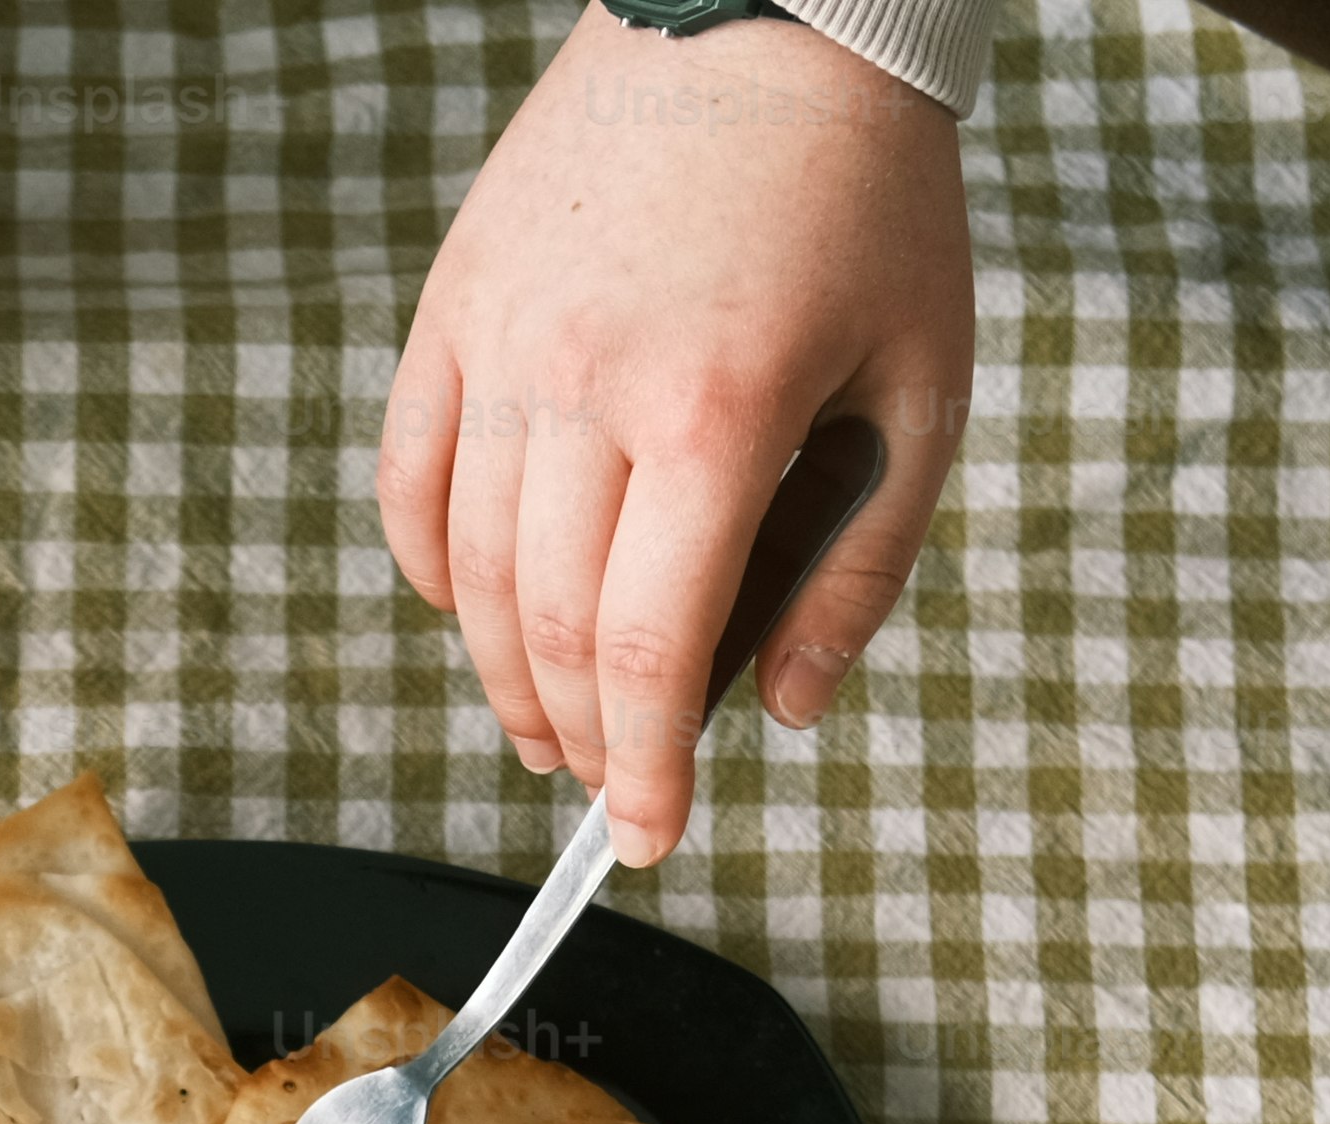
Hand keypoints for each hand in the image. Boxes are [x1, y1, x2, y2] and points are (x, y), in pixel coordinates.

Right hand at [382, 0, 973, 864]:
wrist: (777, 11)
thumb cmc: (868, 200)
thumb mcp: (919, 391)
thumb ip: (857, 568)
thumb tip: (778, 711)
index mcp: (717, 410)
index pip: (645, 647)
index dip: (643, 769)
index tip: (650, 835)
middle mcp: (588, 380)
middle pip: (546, 626)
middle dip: (576, 738)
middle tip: (607, 790)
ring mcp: (504, 339)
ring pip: (464, 567)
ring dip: (500, 674)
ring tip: (545, 728)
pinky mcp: (456, 303)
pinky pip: (410, 476)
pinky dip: (429, 568)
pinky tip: (470, 612)